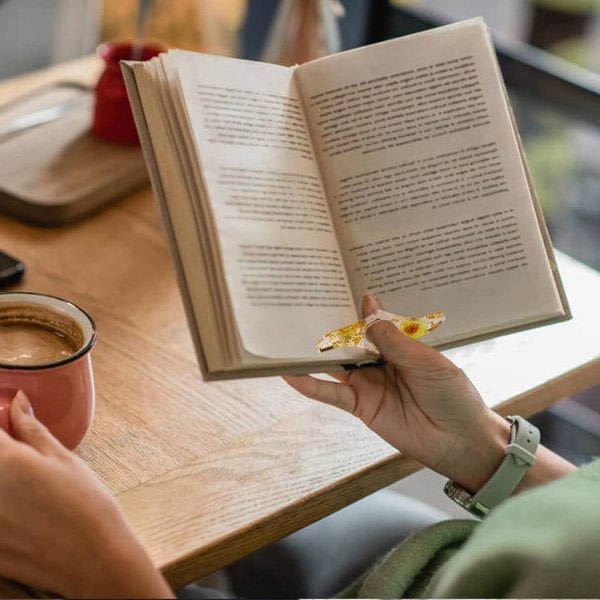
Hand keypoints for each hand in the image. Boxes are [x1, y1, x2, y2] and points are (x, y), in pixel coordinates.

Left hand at [0, 391, 172, 598]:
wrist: (94, 558)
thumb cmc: (86, 504)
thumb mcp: (63, 458)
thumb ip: (32, 429)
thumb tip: (18, 402)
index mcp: (5, 460)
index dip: (0, 421)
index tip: (7, 423)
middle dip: (6, 455)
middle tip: (26, 466)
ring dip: (7, 482)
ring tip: (30, 495)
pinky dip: (5, 511)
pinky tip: (26, 516)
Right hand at [284, 294, 511, 491]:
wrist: (460, 441)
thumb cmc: (452, 394)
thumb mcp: (425, 361)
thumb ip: (392, 339)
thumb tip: (367, 305)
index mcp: (398, 345)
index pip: (370, 323)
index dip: (353, 308)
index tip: (333, 286)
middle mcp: (378, 361)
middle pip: (347, 341)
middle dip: (328, 325)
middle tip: (301, 304)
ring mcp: (367, 383)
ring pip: (334, 364)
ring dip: (313, 353)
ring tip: (286, 336)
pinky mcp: (359, 406)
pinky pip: (331, 394)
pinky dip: (311, 385)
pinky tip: (290, 374)